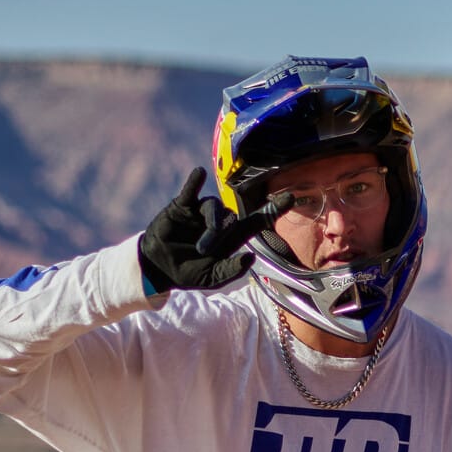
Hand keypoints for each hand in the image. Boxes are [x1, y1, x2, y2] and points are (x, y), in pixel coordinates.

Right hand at [137, 166, 275, 294]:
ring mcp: (200, 212)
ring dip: (210, 224)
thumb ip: (232, 271)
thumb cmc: (189, 273)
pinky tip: (199, 173)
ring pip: (214, 207)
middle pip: (232, 216)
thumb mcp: (212, 278)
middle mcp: (219, 221)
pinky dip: (194, 182)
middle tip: (204, 250)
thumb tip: (251, 259)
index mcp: (232, 238)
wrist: (159, 267)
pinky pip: (190, 192)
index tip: (291, 198)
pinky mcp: (181, 207)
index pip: (257, 221)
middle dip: (220, 232)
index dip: (273, 210)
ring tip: (199, 246)